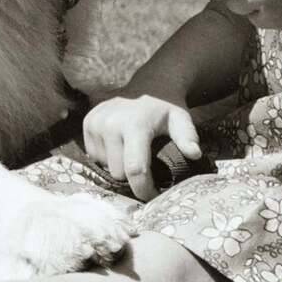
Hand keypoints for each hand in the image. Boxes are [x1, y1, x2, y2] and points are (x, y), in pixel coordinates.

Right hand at [82, 92, 201, 201]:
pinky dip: (107, 157)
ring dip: (118, 167)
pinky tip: (119, 145)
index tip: (153, 196)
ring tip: (131, 153)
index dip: (143, 189)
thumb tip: (194, 154)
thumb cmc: (165, 109)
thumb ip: (187, 137)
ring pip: (104, 166)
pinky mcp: (87, 123)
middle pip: (118, 172)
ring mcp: (95, 123)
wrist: (147, 85)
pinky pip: (94, 156)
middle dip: (132, 177)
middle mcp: (110, 123)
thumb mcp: (181, 120)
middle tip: (146, 168)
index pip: (134, 169)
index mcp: (134, 125)